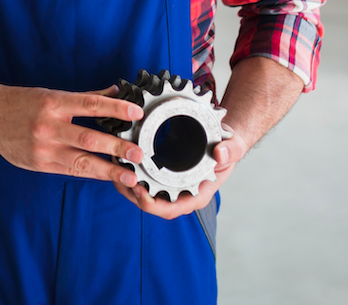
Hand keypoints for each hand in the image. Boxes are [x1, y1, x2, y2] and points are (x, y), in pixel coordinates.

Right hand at [0, 85, 148, 188]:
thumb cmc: (22, 102)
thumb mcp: (51, 94)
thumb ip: (84, 97)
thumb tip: (114, 91)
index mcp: (53, 103)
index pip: (89, 105)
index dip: (115, 109)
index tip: (136, 113)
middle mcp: (48, 126)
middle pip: (88, 138)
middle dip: (117, 148)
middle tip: (139, 154)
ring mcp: (42, 148)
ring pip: (81, 161)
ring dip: (108, 170)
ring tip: (129, 175)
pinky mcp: (39, 164)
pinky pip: (69, 170)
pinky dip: (90, 174)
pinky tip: (106, 176)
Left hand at [111, 123, 245, 218]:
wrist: (223, 138)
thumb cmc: (228, 147)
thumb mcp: (234, 147)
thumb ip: (231, 150)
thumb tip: (220, 153)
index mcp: (196, 195)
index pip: (169, 209)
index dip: (151, 204)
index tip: (139, 190)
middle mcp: (180, 195)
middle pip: (149, 204)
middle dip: (131, 193)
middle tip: (118, 175)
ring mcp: (168, 186)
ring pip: (140, 193)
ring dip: (124, 182)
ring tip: (113, 165)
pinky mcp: (160, 175)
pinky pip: (140, 179)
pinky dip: (127, 172)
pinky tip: (117, 158)